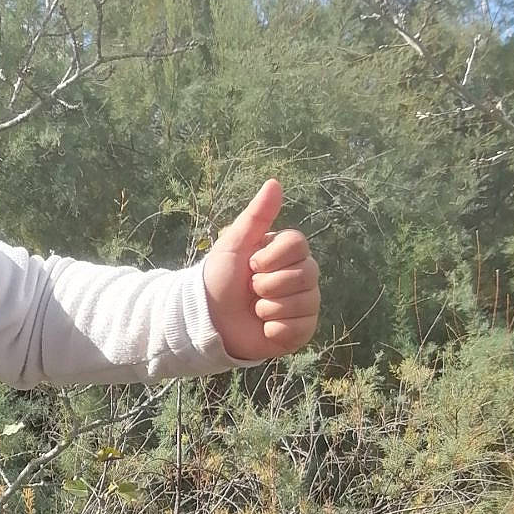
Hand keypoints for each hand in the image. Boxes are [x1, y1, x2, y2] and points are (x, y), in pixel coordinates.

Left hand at [201, 179, 320, 361]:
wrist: (208, 319)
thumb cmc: (220, 278)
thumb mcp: (234, 244)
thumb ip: (256, 215)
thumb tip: (274, 182)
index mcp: (287, 253)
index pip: (299, 245)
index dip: (272, 257)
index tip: (251, 264)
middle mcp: (302, 276)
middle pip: (305, 274)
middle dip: (268, 284)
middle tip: (251, 290)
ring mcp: (304, 304)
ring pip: (303, 303)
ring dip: (269, 308)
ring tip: (255, 309)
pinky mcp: (301, 331)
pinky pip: (300, 328)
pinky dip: (275, 330)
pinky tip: (263, 328)